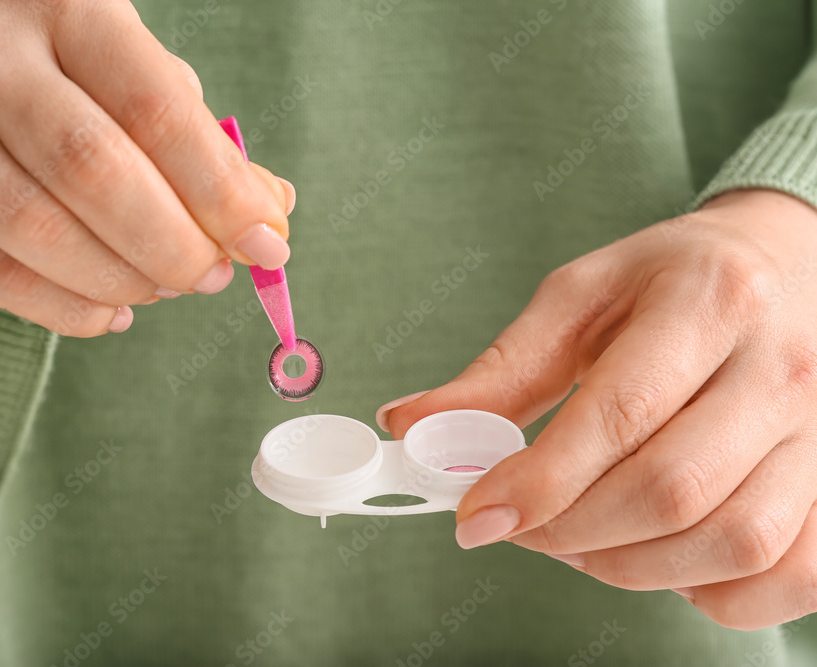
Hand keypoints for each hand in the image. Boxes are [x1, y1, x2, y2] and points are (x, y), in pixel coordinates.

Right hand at [0, 0, 293, 336]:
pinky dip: (74, 310)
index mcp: (66, 14)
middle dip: (175, 245)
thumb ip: (198, 144)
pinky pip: (4, 281)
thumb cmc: (45, 94)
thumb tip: (271, 210)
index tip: (267, 242)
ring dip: (127, 281)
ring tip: (159, 288)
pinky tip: (108, 309)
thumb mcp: (123, 88)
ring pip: (46, 235)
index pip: (157, 107)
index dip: (221, 188)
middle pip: (99, 173)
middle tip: (209, 276)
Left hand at [379, 189, 816, 629]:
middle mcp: (782, 369)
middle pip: (670, 490)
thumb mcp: (580, 298)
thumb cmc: (672, 280)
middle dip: (570, 530)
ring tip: (578, 537)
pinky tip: (660, 559)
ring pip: (731, 543)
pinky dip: (714, 593)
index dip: (538, 482)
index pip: (618, 415)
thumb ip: (500, 370)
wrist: (787, 266)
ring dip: (629, 565)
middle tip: (520, 523)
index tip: (475, 517)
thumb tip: (408, 426)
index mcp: (707, 302)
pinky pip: (787, 578)